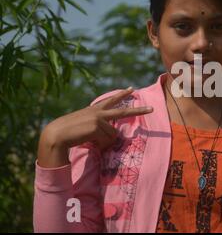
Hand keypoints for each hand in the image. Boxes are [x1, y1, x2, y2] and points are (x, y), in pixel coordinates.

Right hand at [37, 87, 152, 167]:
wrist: (57, 134)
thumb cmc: (69, 133)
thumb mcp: (85, 127)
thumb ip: (98, 127)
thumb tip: (112, 136)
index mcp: (94, 110)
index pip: (111, 100)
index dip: (122, 95)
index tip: (131, 89)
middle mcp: (99, 112)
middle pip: (124, 112)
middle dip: (139, 111)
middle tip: (152, 109)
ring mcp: (99, 118)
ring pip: (112, 134)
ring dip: (104, 142)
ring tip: (90, 140)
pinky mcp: (97, 126)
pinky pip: (106, 140)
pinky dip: (100, 145)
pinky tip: (89, 142)